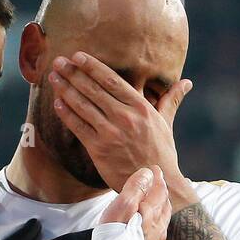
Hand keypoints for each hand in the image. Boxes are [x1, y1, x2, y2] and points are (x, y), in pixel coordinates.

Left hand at [50, 52, 196, 209]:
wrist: (155, 182)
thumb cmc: (161, 152)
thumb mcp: (166, 123)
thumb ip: (171, 99)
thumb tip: (186, 82)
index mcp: (141, 107)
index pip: (112, 80)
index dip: (93, 67)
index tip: (78, 56)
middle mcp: (125, 117)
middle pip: (94, 90)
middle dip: (74, 74)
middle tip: (58, 61)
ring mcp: (111, 133)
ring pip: (83, 106)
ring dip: (65, 90)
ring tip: (53, 78)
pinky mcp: (99, 149)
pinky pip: (78, 127)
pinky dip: (66, 114)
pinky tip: (57, 103)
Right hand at [101, 166, 170, 239]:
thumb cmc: (114, 237)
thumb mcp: (123, 205)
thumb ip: (136, 187)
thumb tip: (148, 173)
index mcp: (153, 213)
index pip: (159, 190)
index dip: (157, 178)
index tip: (154, 169)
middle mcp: (158, 228)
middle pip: (165, 206)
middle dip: (162, 193)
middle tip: (159, 184)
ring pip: (163, 222)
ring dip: (162, 209)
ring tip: (158, 204)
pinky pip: (158, 236)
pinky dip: (157, 225)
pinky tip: (152, 231)